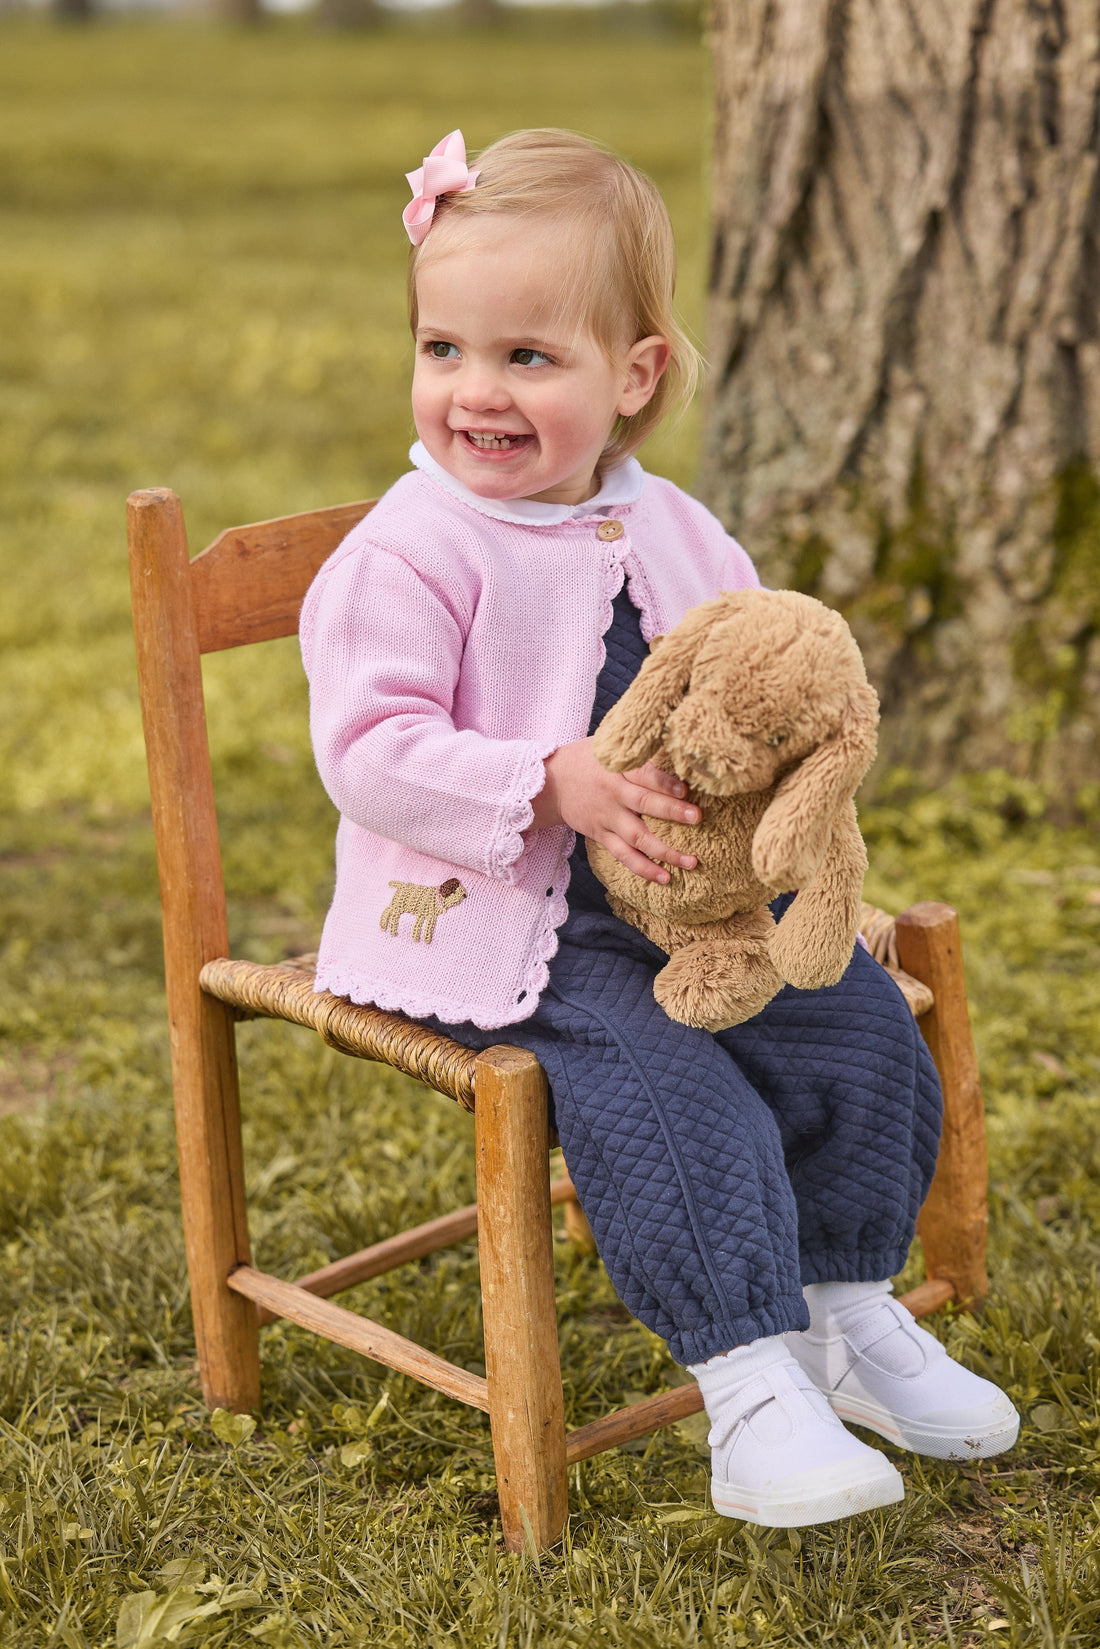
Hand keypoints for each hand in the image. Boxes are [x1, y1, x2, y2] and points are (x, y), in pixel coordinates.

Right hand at [529, 738, 699, 883]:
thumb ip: (637, 750)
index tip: (686, 789)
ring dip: (665, 851)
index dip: (664, 782)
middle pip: (644, 803)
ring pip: (637, 837)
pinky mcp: (601, 836)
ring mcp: (607, 818)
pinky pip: (623, 855)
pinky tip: (665, 877)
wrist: (551, 783)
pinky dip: (643, 868)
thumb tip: (674, 744)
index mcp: (616, 768)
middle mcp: (613, 794)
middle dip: (672, 811)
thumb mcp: (608, 746)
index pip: (643, 774)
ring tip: (691, 862)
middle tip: (698, 817)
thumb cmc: (588, 759)